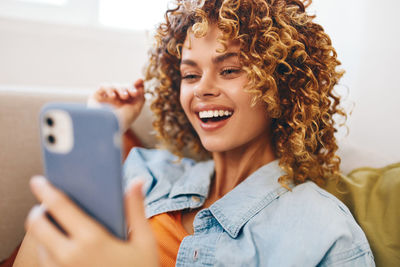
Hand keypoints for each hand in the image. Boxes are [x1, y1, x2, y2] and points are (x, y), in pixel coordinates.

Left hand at [25, 176, 158, 266]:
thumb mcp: (145, 241)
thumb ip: (136, 209)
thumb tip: (137, 181)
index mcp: (92, 240)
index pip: (59, 207)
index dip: (46, 189)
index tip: (38, 180)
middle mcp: (70, 256)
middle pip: (38, 225)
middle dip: (38, 210)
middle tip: (47, 204)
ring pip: (39, 244)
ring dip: (44, 230)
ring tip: (58, 223)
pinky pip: (45, 260)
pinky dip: (48, 247)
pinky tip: (64, 243)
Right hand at [88, 79, 144, 132]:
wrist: (106, 128)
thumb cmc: (121, 122)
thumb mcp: (135, 110)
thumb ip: (140, 98)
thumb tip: (141, 85)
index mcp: (124, 104)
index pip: (129, 91)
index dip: (135, 85)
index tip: (141, 81)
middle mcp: (114, 101)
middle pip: (123, 87)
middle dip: (130, 88)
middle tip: (134, 93)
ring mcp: (105, 98)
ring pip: (114, 85)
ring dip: (121, 89)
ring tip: (125, 96)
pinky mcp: (95, 96)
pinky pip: (103, 86)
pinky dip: (109, 89)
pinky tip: (113, 96)